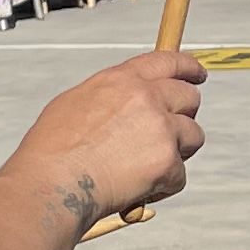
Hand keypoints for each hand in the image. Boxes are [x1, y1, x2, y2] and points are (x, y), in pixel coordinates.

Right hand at [37, 48, 207, 225]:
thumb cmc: (53, 151)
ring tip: (147, 165)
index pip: (168, 61)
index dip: (188, 67)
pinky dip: (163, 186)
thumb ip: (110, 96)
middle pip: (189, 97)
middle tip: (173, 132)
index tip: (197, 73)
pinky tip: (136, 188)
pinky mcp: (167, 162)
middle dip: (186, 114)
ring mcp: (160, 129)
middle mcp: (146, 98)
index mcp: (122, 79)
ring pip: (193, 136)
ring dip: (177, 152)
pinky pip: (180, 174)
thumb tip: (125, 101)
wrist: (52, 183)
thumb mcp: (76, 102)